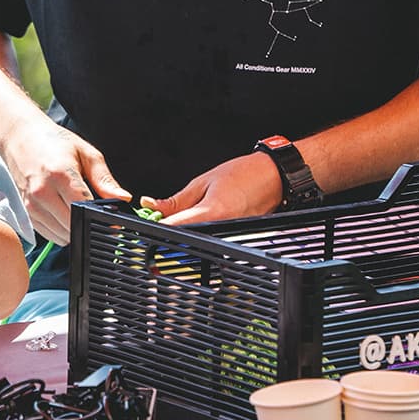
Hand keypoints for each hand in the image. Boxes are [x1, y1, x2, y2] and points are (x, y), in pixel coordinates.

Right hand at [4, 109, 129, 244]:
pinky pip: (50, 234)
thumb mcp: (86, 153)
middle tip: (95, 212)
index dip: (101, 216)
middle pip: (73, 225)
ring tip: (77, 209)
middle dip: (88, 223)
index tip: (111, 217)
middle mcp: (42, 192)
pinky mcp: (26, 212)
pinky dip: (62, 230)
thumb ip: (105, 179)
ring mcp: (31, 204)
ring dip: (75, 229)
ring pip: (62, 235)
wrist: (21, 137)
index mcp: (60, 174)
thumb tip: (123, 198)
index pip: (85, 209)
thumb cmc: (53, 142)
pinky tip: (64, 212)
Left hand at [144, 152, 283, 227]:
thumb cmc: (244, 175)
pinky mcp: (233, 240)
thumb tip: (152, 206)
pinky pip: (208, 241)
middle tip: (159, 222)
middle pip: (183, 240)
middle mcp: (221, 229)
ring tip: (179, 219)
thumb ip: (176, 201)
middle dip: (167, 233)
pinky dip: (197, 235)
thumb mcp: (203, 182)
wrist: (273, 178)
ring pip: (195, 243)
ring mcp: (228, 237)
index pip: (174, 228)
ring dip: (181, 236)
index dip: (155, 228)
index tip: (145, 224)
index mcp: (212, 213)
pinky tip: (196, 223)